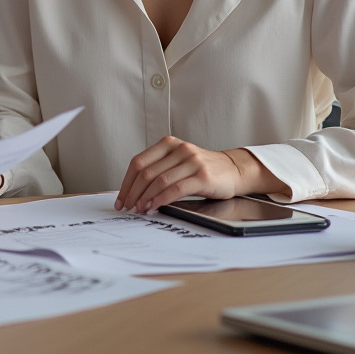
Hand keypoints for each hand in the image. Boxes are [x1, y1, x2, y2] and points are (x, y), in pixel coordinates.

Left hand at [114, 136, 285, 213]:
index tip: (121, 199)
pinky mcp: (202, 176)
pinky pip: (175, 189)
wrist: (233, 170)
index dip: (127, 182)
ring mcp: (191, 161)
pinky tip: (154, 207)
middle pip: (146, 172)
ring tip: (139, 209)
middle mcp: (179, 149)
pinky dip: (161, 199)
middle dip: (133, 193)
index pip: (138, 162)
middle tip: (127, 207)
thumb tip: (133, 192)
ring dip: (145, 198)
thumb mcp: (178, 162)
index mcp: (168, 144)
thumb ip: (159, 170)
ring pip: (159, 181)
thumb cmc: (202, 169)